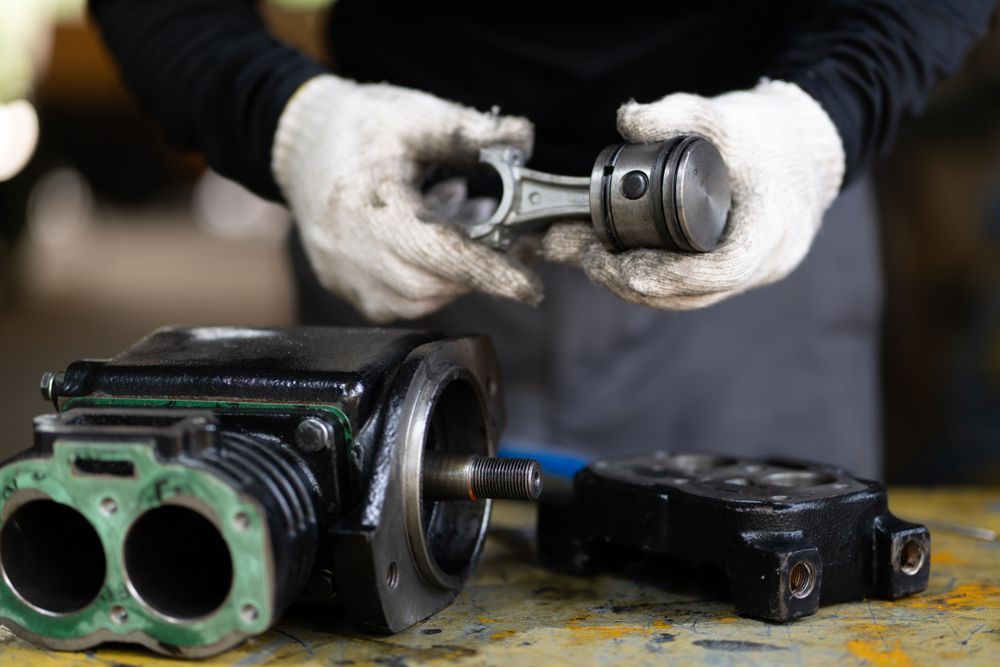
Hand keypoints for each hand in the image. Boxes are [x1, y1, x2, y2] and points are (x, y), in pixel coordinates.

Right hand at [272, 75, 540, 321]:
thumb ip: (472, 131)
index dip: (489, 272)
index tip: (530, 288)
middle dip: (475, 268)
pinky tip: (428, 241)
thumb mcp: (416, 114)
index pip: (441, 254)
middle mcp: (354, 253)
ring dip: (451, 272)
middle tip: (502, 235)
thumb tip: (524, 140)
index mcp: (374, 209)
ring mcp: (345, 276)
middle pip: (432, 286)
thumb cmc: (357, 127)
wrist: (298, 144)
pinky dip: (424, 281)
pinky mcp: (343, 285)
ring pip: (416, 300)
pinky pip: (395, 302)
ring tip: (457, 221)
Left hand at [543, 80, 844, 309]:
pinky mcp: (737, 273)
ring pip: (690, 297)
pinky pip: (692, 288)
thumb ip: (677, 113)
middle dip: (635, 283)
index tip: (622, 264)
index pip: (722, 269)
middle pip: (695, 294)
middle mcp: (768, 261)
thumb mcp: (724, 115)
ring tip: (587, 259)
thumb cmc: (767, 134)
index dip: (671, 275)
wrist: (806, 148)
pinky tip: (613, 263)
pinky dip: (654, 279)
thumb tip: (627, 118)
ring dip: (636, 286)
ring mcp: (754, 273)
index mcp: (772, 227)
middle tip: (587, 258)